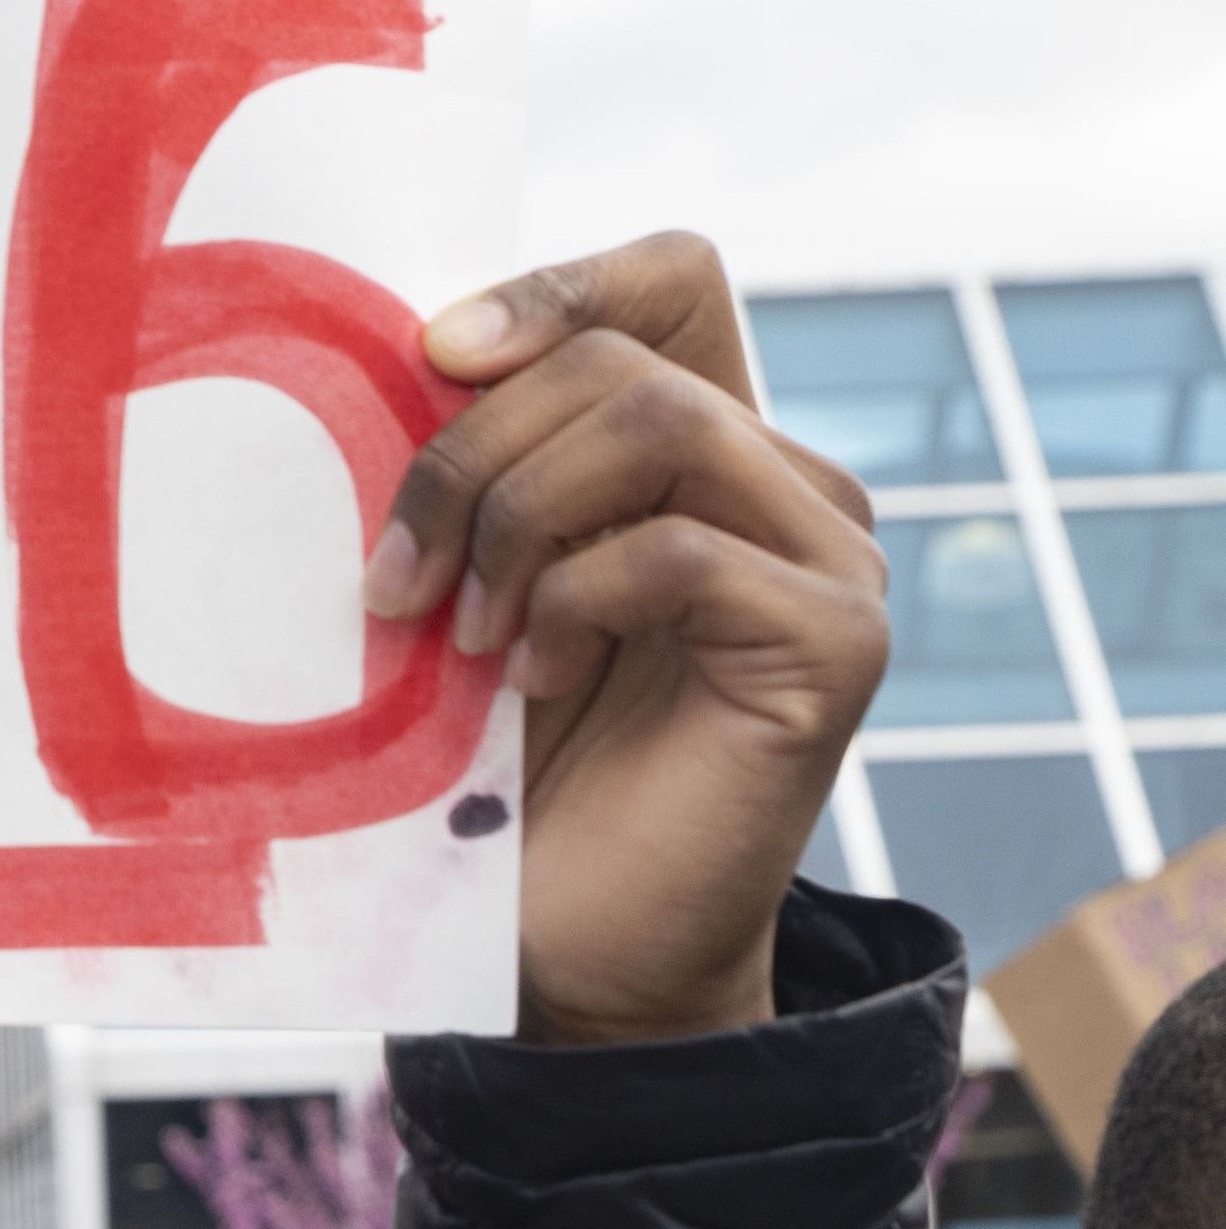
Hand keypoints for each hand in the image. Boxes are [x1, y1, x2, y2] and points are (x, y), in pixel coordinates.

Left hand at [359, 234, 887, 1045]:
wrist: (567, 950)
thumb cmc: (496, 776)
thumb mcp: (461, 591)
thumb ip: (468, 474)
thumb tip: (392, 354)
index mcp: (699, 448)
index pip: (670, 278)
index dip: (556, 284)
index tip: (431, 353)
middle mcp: (784, 482)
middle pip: (623, 359)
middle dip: (470, 453)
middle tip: (393, 583)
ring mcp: (829, 557)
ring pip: (659, 426)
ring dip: (516, 521)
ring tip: (460, 637)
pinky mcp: (837, 642)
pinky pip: (681, 550)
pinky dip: (577, 602)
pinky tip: (533, 681)